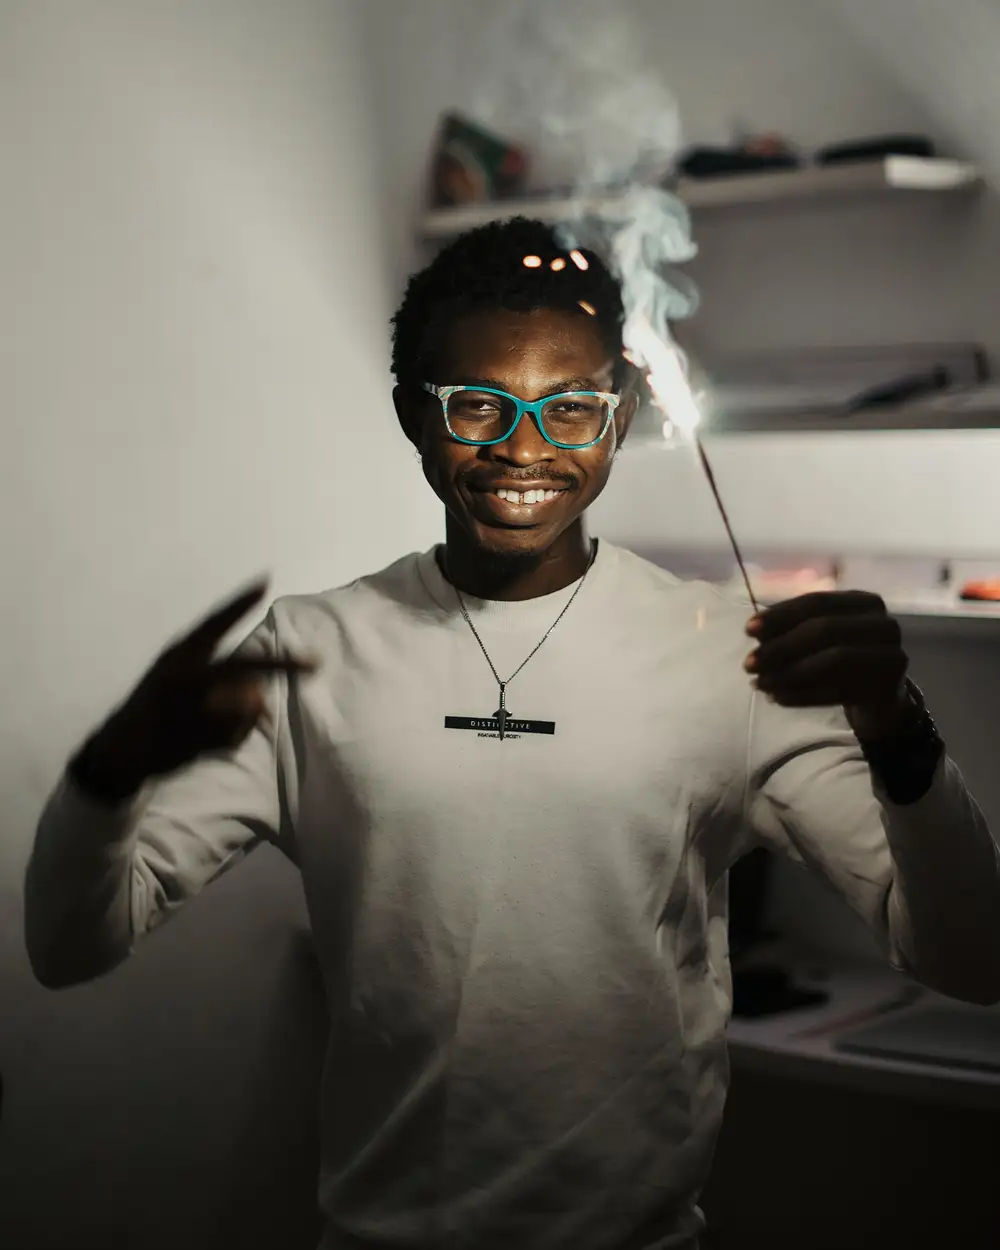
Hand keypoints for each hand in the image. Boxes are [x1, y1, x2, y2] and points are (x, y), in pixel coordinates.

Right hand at [75, 582, 317, 800]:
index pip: (213, 623)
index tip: (265, 580)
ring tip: (218, 727)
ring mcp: (184, 708)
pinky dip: (233, 739)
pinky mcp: (188, 738)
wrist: (118, 750)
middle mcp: (181, 675)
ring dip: (245, 719)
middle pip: (243, 666)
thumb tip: (260, 696)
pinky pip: (234, 738)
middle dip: (283, 666)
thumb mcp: (181, 682)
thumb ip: (220, 681)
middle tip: (316, 663)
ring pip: (244, 708)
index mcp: (178, 655)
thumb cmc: (157, 708)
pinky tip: (207, 742)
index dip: (238, 603)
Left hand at [744, 591, 909, 738]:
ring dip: (789, 673)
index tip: (748, 630)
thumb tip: (755, 631)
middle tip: (749, 664)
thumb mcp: (820, 638)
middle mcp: (882, 623)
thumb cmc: (843, 659)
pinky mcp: (887, 687)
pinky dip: (803, 695)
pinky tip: (778, 698)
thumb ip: (792, 629)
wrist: (880, 699)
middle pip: (824, 629)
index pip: (816, 602)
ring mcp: (890, 655)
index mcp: (863, 602)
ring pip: (833, 660)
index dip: (780, 615)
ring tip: (760, 683)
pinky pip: (837, 691)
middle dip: (781, 647)